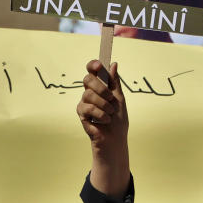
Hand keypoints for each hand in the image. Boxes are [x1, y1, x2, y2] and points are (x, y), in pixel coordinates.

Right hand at [77, 60, 129, 197]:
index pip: (92, 71)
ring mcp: (84, 103)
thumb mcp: (120, 99)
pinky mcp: (81, 114)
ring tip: (110, 113)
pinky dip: (99, 114)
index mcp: (100, 87)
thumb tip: (113, 64)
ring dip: (103, 104)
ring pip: (88, 94)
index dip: (93, 65)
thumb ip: (115, 82)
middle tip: (110, 97)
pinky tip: (105, 120)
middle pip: (87, 79)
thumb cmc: (118, 120)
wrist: (115, 139)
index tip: (98, 65)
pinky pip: (87, 108)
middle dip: (100, 87)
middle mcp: (90, 93)